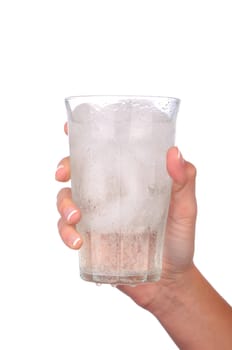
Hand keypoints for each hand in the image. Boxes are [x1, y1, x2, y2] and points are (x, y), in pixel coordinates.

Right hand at [56, 123, 196, 311]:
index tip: (69, 128)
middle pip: (77, 172)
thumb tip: (174, 153)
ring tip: (76, 219)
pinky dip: (65, 233)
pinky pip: (67, 231)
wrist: (168, 281)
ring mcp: (97, 216)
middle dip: (64, 167)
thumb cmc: (178, 240)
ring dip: (63, 204)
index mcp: (128, 180)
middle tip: (63, 173)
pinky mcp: (90, 238)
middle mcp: (109, 194)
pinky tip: (77, 242)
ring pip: (66, 200)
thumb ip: (184, 182)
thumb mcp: (186, 208)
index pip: (105, 154)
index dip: (84, 138)